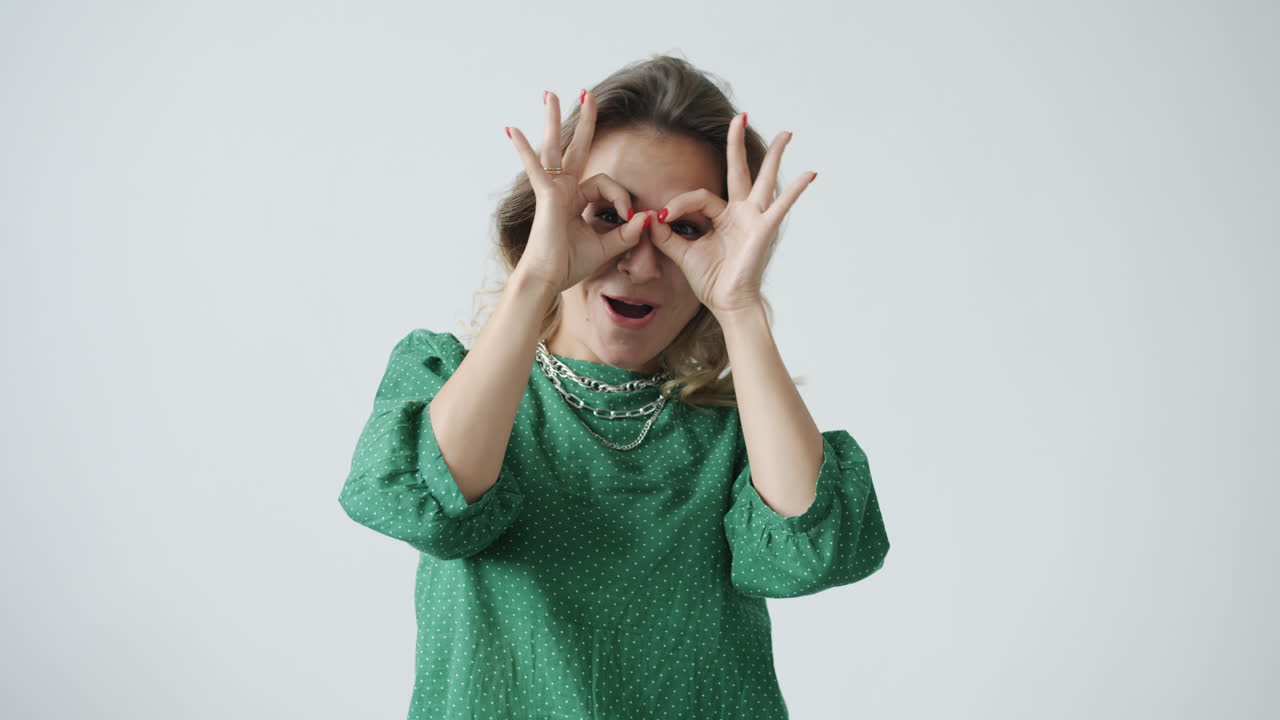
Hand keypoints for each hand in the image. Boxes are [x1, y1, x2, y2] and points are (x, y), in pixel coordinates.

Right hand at [505, 90, 651, 295]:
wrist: (549, 278)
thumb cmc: (571, 265)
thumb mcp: (608, 246)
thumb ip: (628, 232)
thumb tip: (648, 218)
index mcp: (576, 199)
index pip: (605, 184)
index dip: (621, 197)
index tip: (629, 217)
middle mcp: (563, 189)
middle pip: (576, 148)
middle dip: (585, 122)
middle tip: (587, 94)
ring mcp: (552, 190)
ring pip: (555, 148)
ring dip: (554, 120)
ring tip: (551, 94)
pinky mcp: (546, 196)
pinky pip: (536, 168)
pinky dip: (524, 150)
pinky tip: (512, 130)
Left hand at [650, 114, 815, 317]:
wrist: (728, 303)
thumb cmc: (711, 281)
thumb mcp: (682, 253)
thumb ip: (665, 236)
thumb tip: (648, 218)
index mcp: (722, 216)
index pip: (699, 196)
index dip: (679, 204)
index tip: (663, 219)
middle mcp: (740, 212)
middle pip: (738, 170)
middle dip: (736, 143)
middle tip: (739, 116)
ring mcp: (754, 218)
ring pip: (764, 179)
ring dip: (775, 156)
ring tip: (787, 133)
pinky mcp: (764, 228)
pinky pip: (781, 205)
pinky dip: (795, 190)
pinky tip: (810, 173)